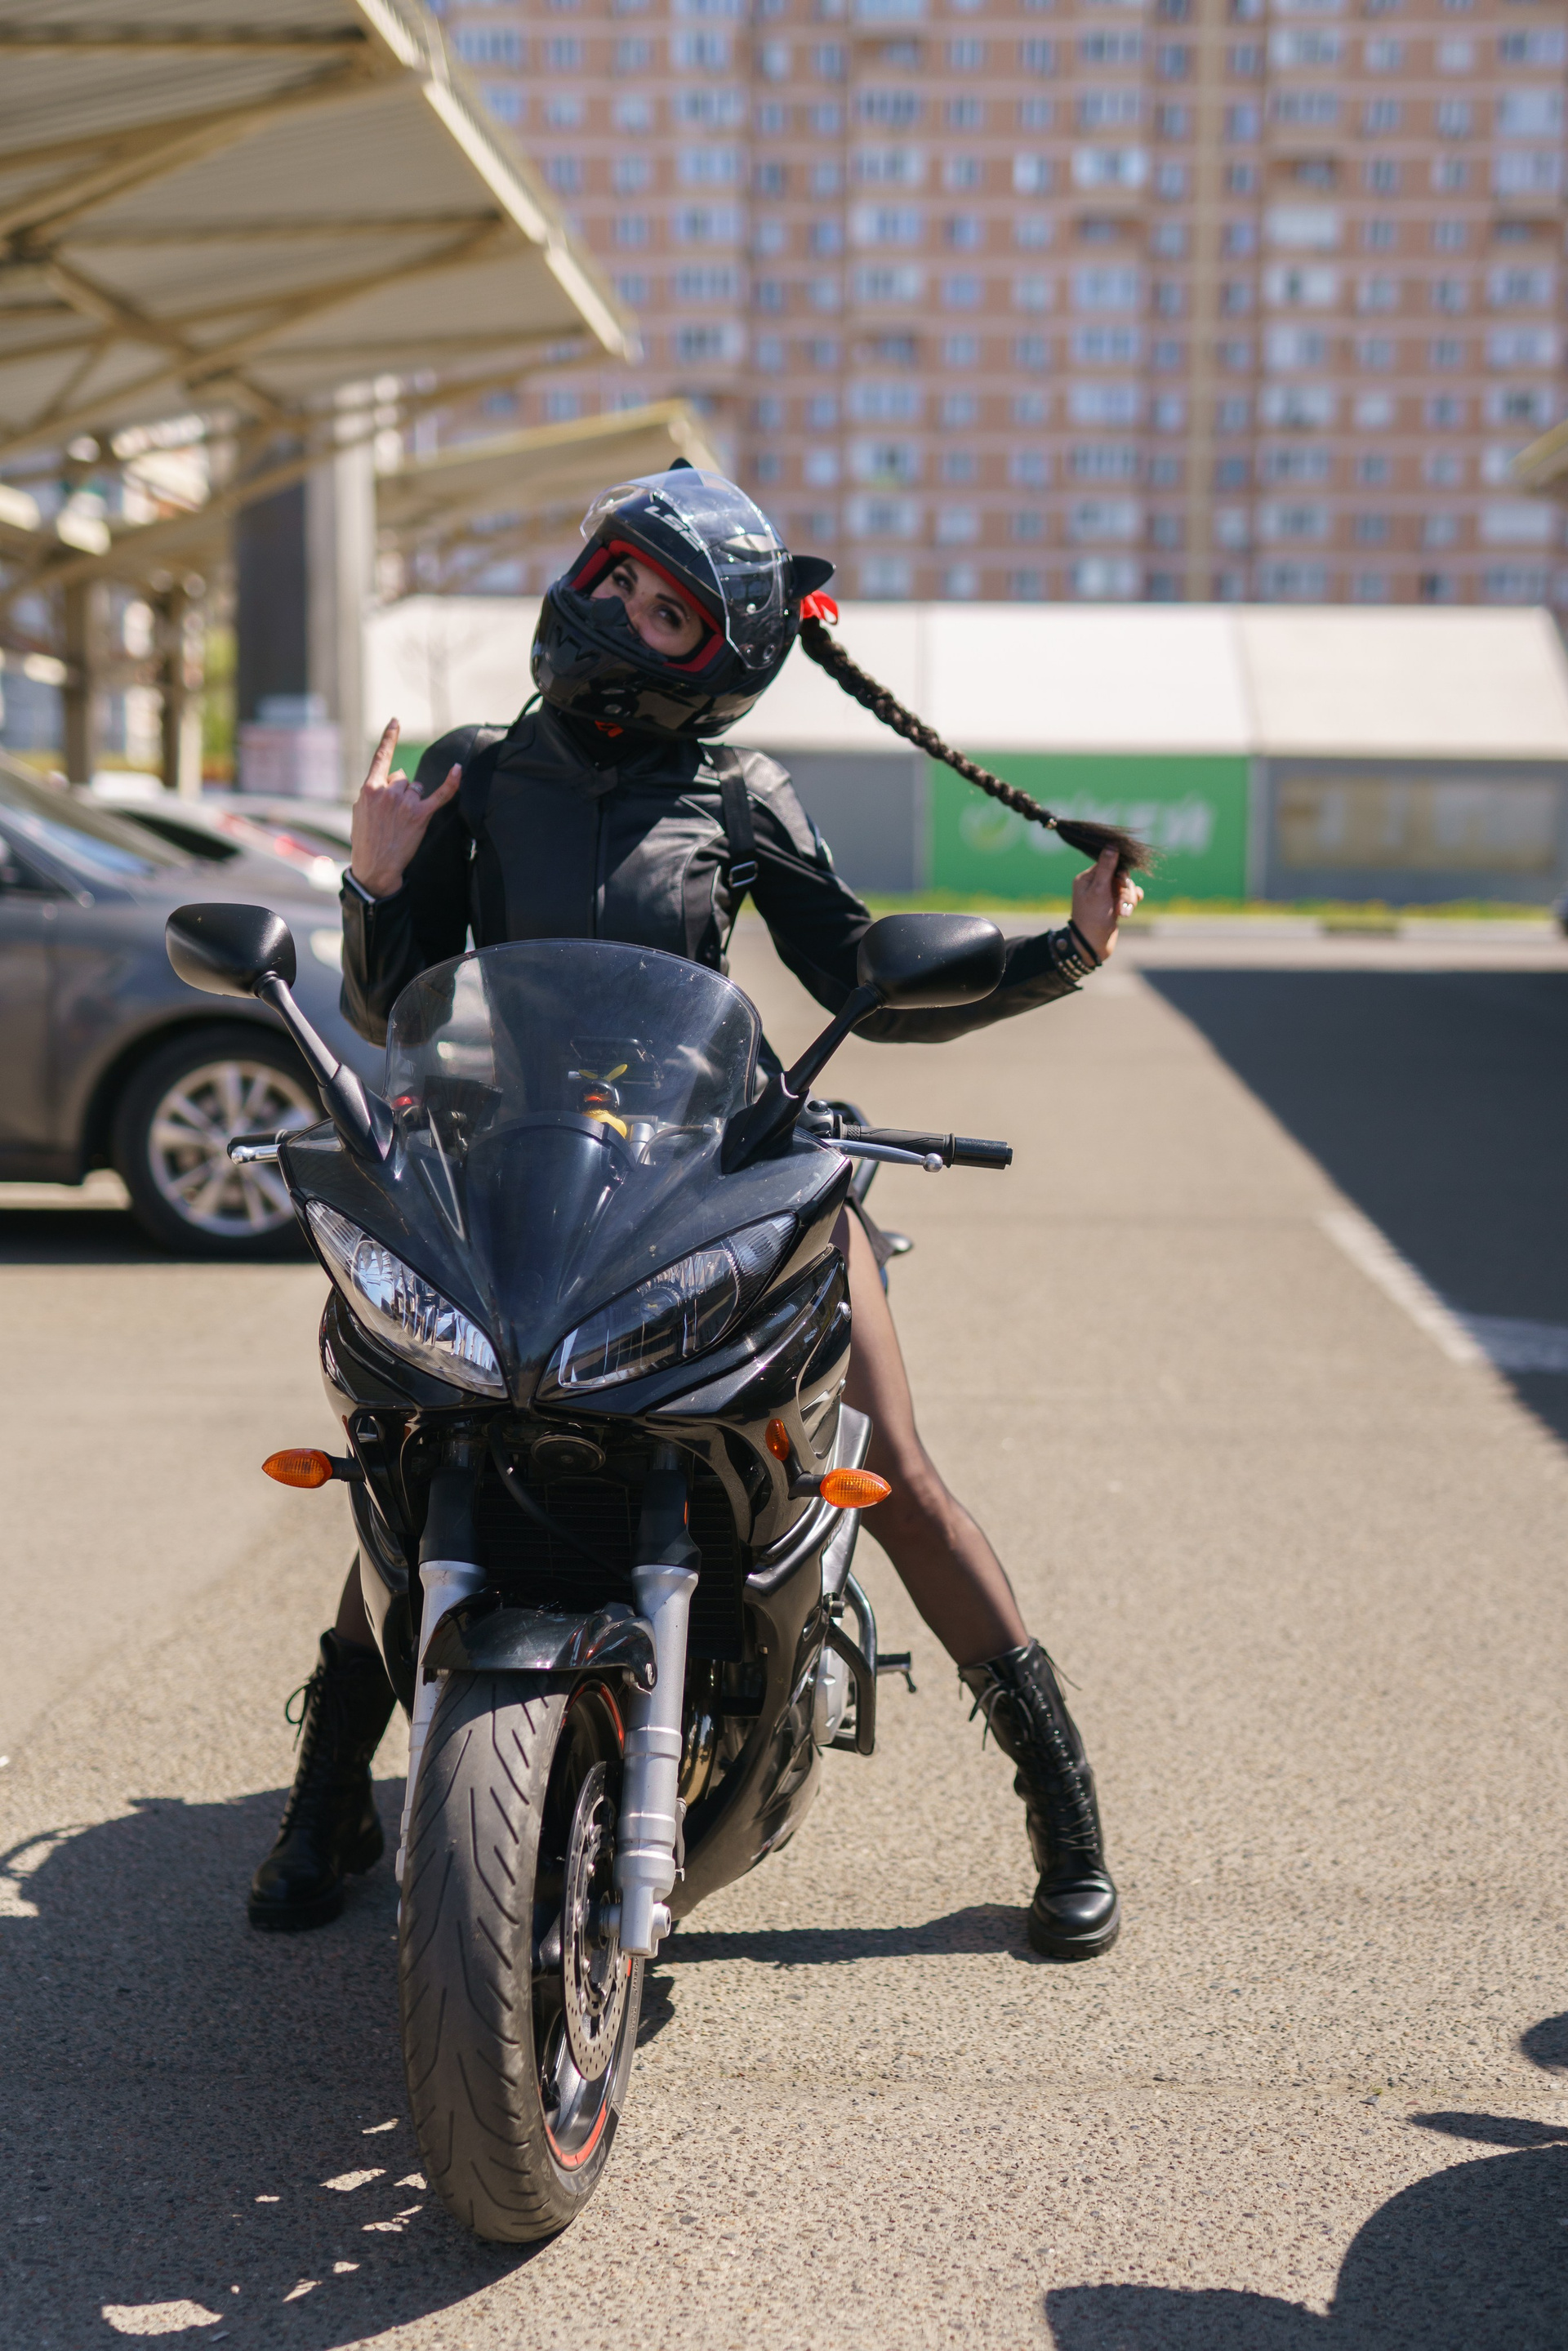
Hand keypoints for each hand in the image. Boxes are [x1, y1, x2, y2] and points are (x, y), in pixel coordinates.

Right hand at [347, 719, 459, 900]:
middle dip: (400, 791)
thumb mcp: (359, 811)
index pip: (381, 757)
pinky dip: (452, 782)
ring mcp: (405, 803)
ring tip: (402, 822)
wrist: (374, 867)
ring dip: (412, 800)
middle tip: (392, 815)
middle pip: (402, 777)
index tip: (396, 721)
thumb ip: (372, 792)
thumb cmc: (365, 840)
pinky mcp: (420, 815)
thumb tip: (387, 781)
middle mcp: (387, 792)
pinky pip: (440, 794)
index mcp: (369, 789)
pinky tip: (458, 770)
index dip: (389, 738)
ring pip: (415, 788)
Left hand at [1069, 846, 1142, 963]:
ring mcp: (1106, 896)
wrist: (1092, 946)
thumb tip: (1112, 845)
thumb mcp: (1099, 890)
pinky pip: (1129, 897)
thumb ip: (1106, 867)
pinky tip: (1129, 911)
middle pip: (1120, 875)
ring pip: (1126, 887)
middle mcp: (1096, 885)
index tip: (1122, 881)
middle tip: (1122, 903)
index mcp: (1087, 878)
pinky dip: (1131, 903)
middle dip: (1126, 889)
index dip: (1119, 871)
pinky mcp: (1114, 905)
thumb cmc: (1092, 918)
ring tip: (1123, 914)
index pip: (1108, 863)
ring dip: (1128, 900)